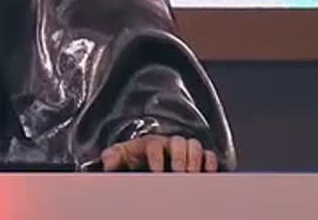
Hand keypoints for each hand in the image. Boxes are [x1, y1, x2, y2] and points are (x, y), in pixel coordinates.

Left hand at [101, 134, 219, 171]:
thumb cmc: (133, 158)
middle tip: (179, 175)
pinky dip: (210, 162)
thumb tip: (108, 161)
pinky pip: (208, 154)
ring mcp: (184, 148)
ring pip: (194, 145)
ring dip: (195, 160)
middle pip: (178, 142)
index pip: (154, 144)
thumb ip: (112, 156)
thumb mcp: (120, 156)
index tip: (158, 173)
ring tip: (193, 176)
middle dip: (179, 159)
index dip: (157, 158)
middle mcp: (168, 142)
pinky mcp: (197, 156)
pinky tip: (208, 174)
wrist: (144, 159)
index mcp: (149, 142)